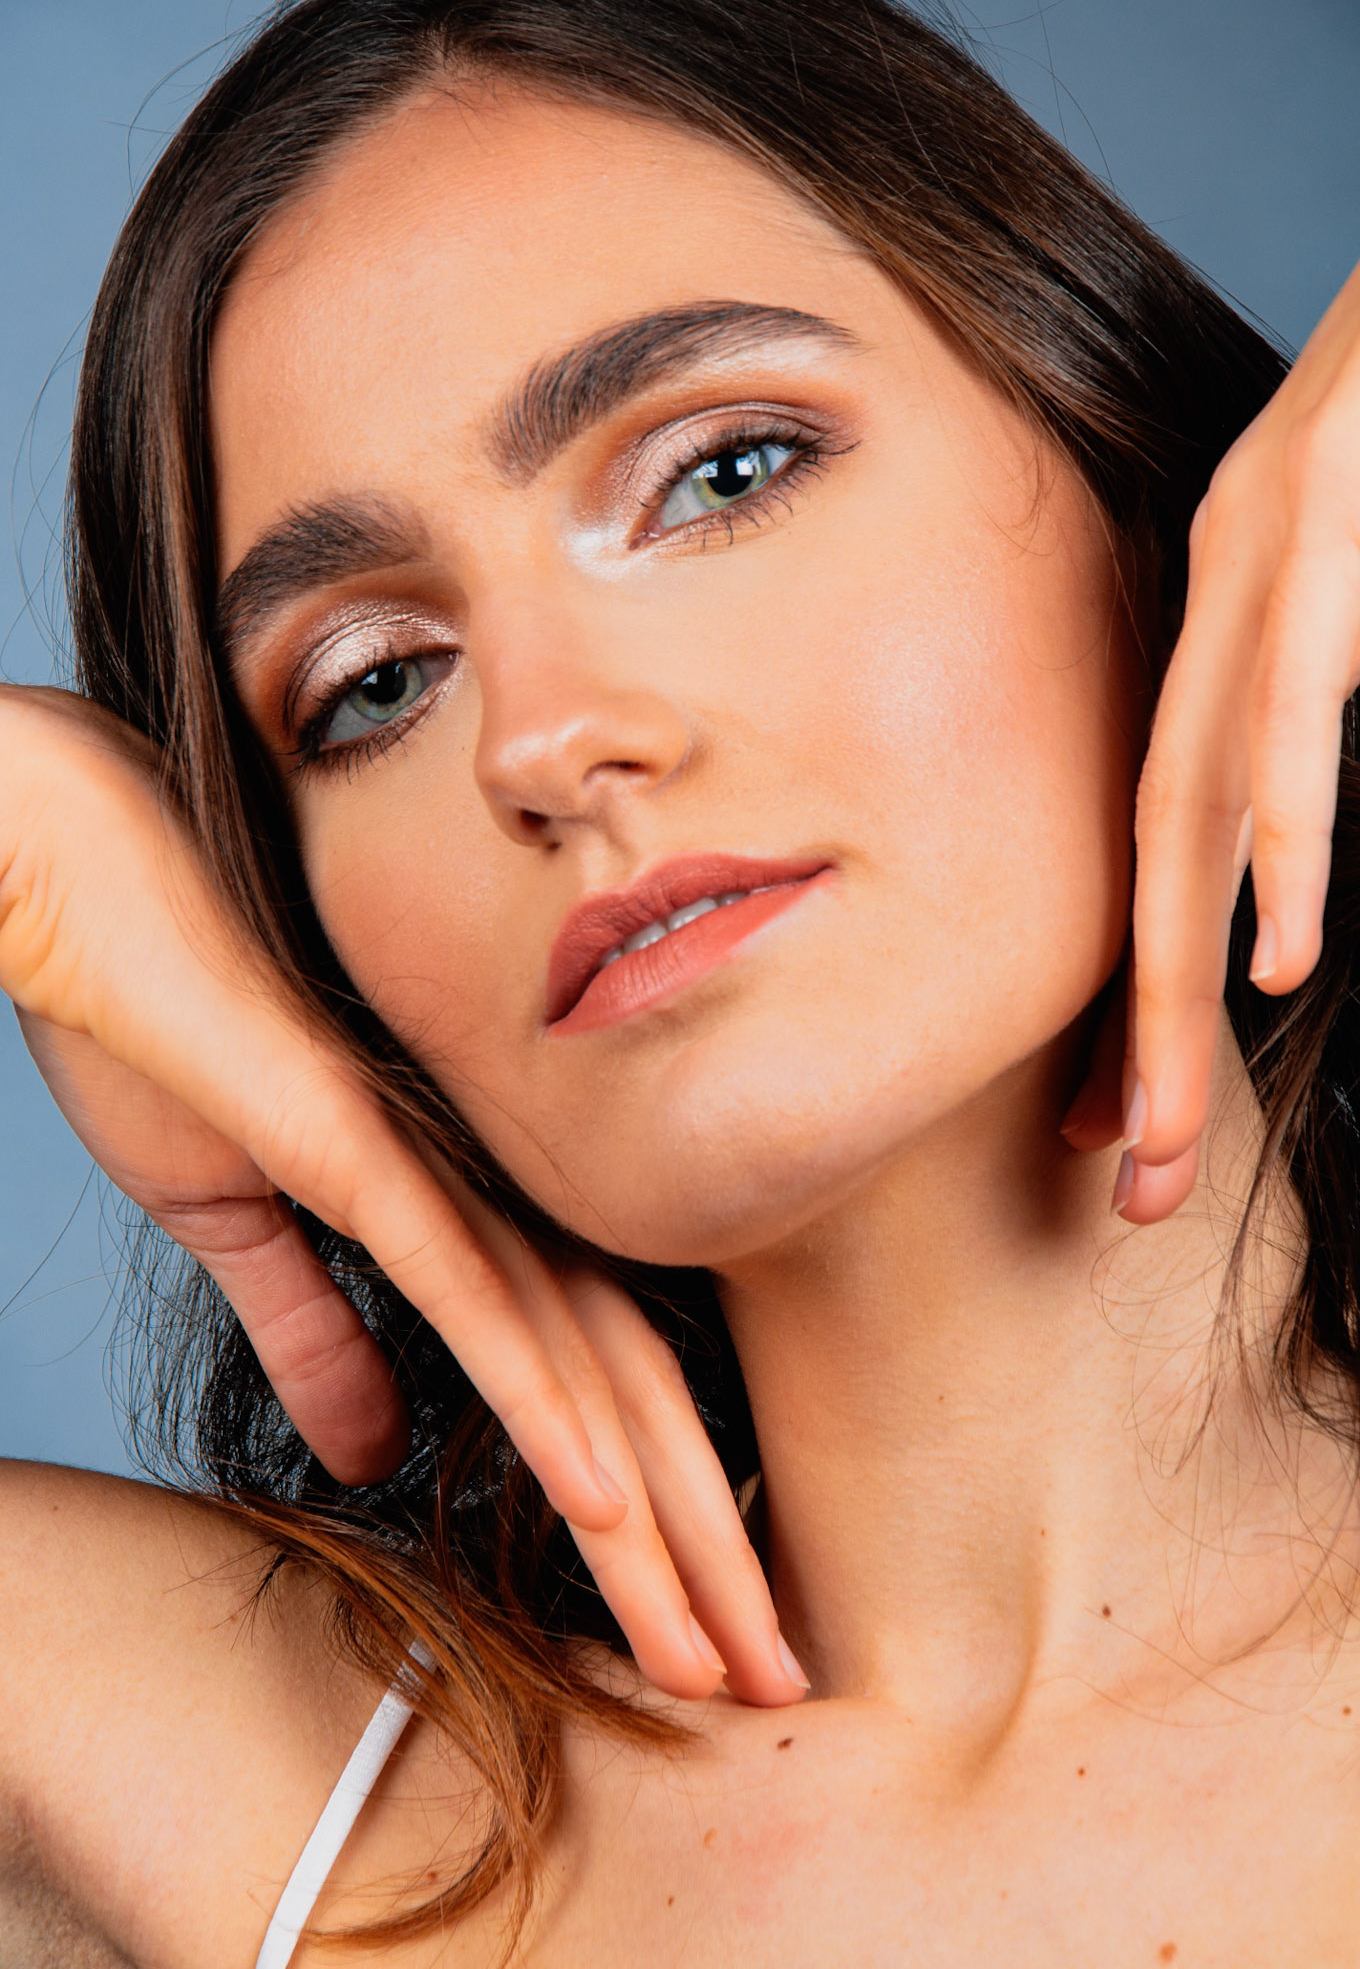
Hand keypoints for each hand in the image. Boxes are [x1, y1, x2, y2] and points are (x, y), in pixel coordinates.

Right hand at [2, 686, 804, 1704]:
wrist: (88, 886)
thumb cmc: (163, 1029)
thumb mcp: (242, 1222)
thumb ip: (319, 1329)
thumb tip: (376, 1447)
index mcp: (466, 1212)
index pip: (596, 1385)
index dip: (663, 1515)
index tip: (700, 1630)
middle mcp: (485, 1196)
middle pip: (628, 1397)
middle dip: (699, 1554)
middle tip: (764, 1681)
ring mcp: (436, 1172)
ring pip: (577, 1370)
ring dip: (655, 1522)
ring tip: (718, 1652)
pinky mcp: (362, 1151)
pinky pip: (474, 1294)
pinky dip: (546, 1400)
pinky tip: (605, 1498)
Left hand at [1062, 259, 1359, 1219]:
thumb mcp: (1354, 592)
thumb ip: (1320, 710)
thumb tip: (1300, 876)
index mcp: (1228, 618)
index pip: (1161, 840)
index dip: (1136, 993)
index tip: (1118, 1126)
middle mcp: (1220, 593)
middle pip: (1151, 850)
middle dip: (1135, 1030)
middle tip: (1121, 1181)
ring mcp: (1271, 543)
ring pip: (1201, 796)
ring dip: (1173, 971)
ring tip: (1161, 1121)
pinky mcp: (1328, 500)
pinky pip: (1298, 692)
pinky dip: (1290, 825)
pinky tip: (1278, 946)